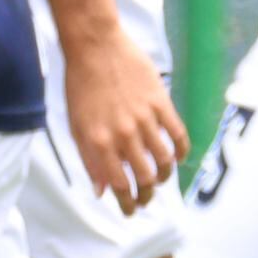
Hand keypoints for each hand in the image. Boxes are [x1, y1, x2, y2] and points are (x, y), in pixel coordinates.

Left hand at [59, 25, 190, 206]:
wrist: (95, 47)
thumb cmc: (80, 85)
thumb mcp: (76, 126)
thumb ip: (89, 160)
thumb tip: (101, 190)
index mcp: (98, 142)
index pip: (119, 185)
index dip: (127, 203)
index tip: (131, 210)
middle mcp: (123, 134)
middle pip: (144, 177)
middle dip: (148, 195)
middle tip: (147, 198)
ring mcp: (144, 118)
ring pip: (164, 159)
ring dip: (165, 175)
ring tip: (161, 178)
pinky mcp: (160, 102)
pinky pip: (177, 133)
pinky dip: (181, 150)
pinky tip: (179, 157)